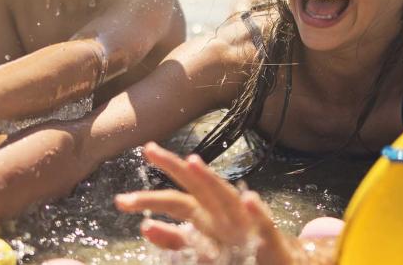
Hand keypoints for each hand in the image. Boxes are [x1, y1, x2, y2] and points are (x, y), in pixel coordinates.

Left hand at [114, 142, 301, 264]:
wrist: (280, 262)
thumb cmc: (238, 251)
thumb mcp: (201, 246)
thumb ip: (174, 239)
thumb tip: (145, 226)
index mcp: (205, 215)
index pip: (175, 199)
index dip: (150, 196)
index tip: (122, 196)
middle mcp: (222, 212)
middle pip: (194, 187)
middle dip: (173, 167)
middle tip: (149, 150)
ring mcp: (244, 222)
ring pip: (225, 197)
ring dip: (210, 179)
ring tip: (192, 162)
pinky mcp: (267, 236)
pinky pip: (262, 223)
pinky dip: (257, 211)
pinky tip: (249, 199)